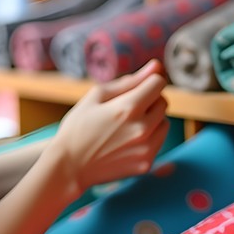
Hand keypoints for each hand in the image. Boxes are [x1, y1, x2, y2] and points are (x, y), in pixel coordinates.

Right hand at [50, 60, 169, 194]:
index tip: (136, 88)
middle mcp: (142, 128)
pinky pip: (159, 141)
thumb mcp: (97, 96)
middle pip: (163, 102)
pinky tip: (128, 140)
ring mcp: (146, 148)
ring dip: (152, 119)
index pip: (158, 83)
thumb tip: (157, 66)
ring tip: (126, 125)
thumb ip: (130, 81)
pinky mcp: (147, 163)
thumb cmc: (78, 127)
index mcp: (129, 108)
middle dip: (149, 100)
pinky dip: (149, 137)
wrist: (69, 167)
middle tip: (126, 108)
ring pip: (164, 122)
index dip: (148, 82)